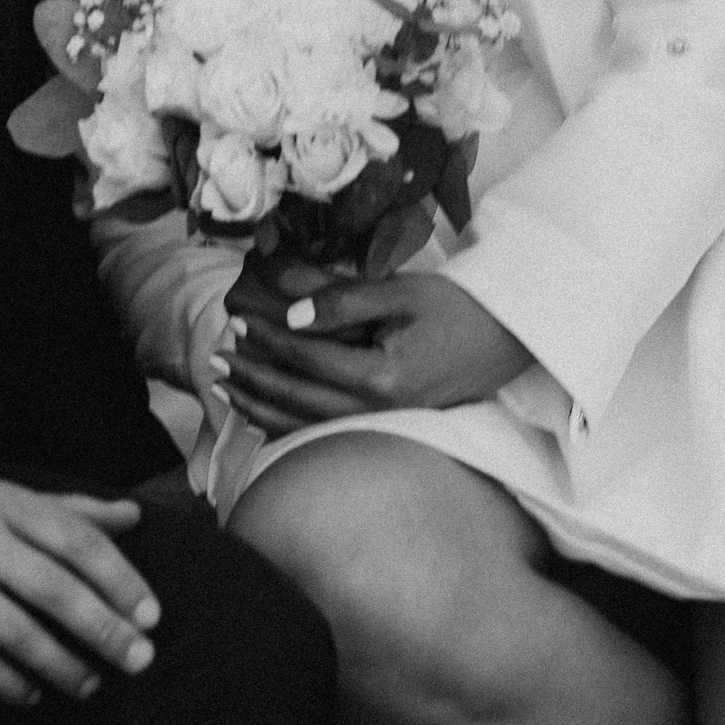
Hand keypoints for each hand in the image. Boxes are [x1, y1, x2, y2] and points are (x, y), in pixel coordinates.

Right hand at [0, 474, 160, 707]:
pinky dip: (4, 679)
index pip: (74, 538)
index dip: (118, 576)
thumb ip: (67, 509)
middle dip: (101, 626)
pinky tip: (31, 695)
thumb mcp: (1, 495)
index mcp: (5, 503)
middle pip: (51, 585)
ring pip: (12, 627)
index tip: (151, 615)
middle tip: (139, 660)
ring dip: (58, 663)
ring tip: (90, 686)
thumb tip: (133, 516)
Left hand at [215, 259, 532, 436]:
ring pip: (306, 424)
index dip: (266, 339)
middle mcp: (380, 411)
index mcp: (383, 377)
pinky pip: (326, 432)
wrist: (509, 339)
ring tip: (225, 387)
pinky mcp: (388, 426)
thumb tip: (291, 315)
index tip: (236, 322)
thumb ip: (344, 302)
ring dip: (261, 406)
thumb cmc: (459, 308)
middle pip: (297, 398)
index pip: (307, 358)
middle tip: (215, 358)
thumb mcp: (402, 292)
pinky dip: (289, 423)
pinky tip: (264, 412)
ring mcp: (385, 425)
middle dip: (252, 378)